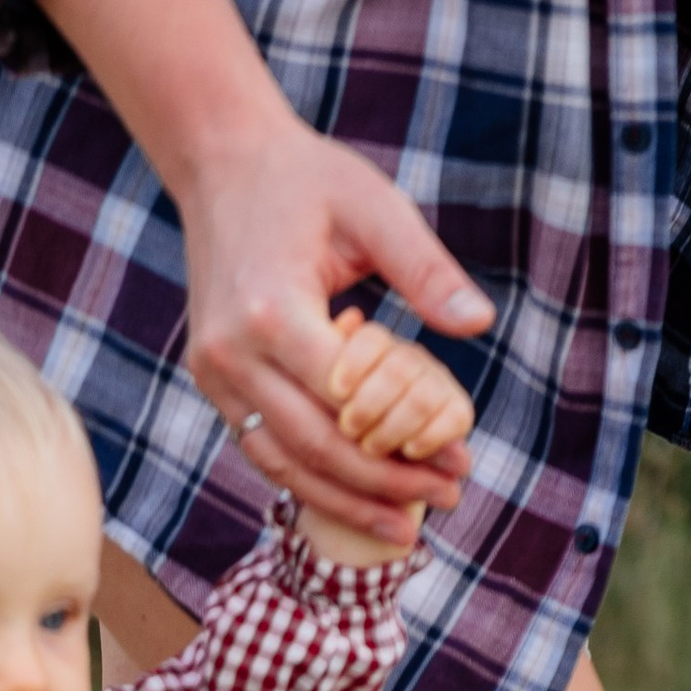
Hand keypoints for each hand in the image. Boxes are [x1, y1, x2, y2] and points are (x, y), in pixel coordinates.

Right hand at [176, 118, 488, 535]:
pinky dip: (307, 478)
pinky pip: (261, 445)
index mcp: (271, 312)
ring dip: (344, 500)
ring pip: (281, 461)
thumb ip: (425, 268)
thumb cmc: (306, 180)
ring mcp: (214, 372)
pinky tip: (354, 497)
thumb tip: (479, 324)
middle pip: (314, 446)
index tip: (460, 460)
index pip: (346, 402)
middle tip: (446, 500)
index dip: (406, 443)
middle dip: (383, 485)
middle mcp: (232, 354)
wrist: (221, 164)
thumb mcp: (375, 208)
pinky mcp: (211, 379)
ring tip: (403, 526)